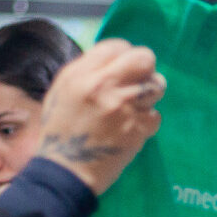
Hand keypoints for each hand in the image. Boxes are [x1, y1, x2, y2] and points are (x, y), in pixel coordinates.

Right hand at [35, 40, 165, 194]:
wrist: (64, 171)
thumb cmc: (60, 130)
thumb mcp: (61, 91)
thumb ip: (86, 71)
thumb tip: (113, 61)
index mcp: (83, 75)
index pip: (117, 46)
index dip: (123, 55)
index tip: (121, 68)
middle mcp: (105, 87)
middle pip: (144, 59)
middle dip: (144, 68)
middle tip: (137, 81)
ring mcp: (124, 108)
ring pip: (156, 86)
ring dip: (149, 94)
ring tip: (136, 104)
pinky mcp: (137, 130)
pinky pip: (156, 115)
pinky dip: (147, 121)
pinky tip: (133, 126)